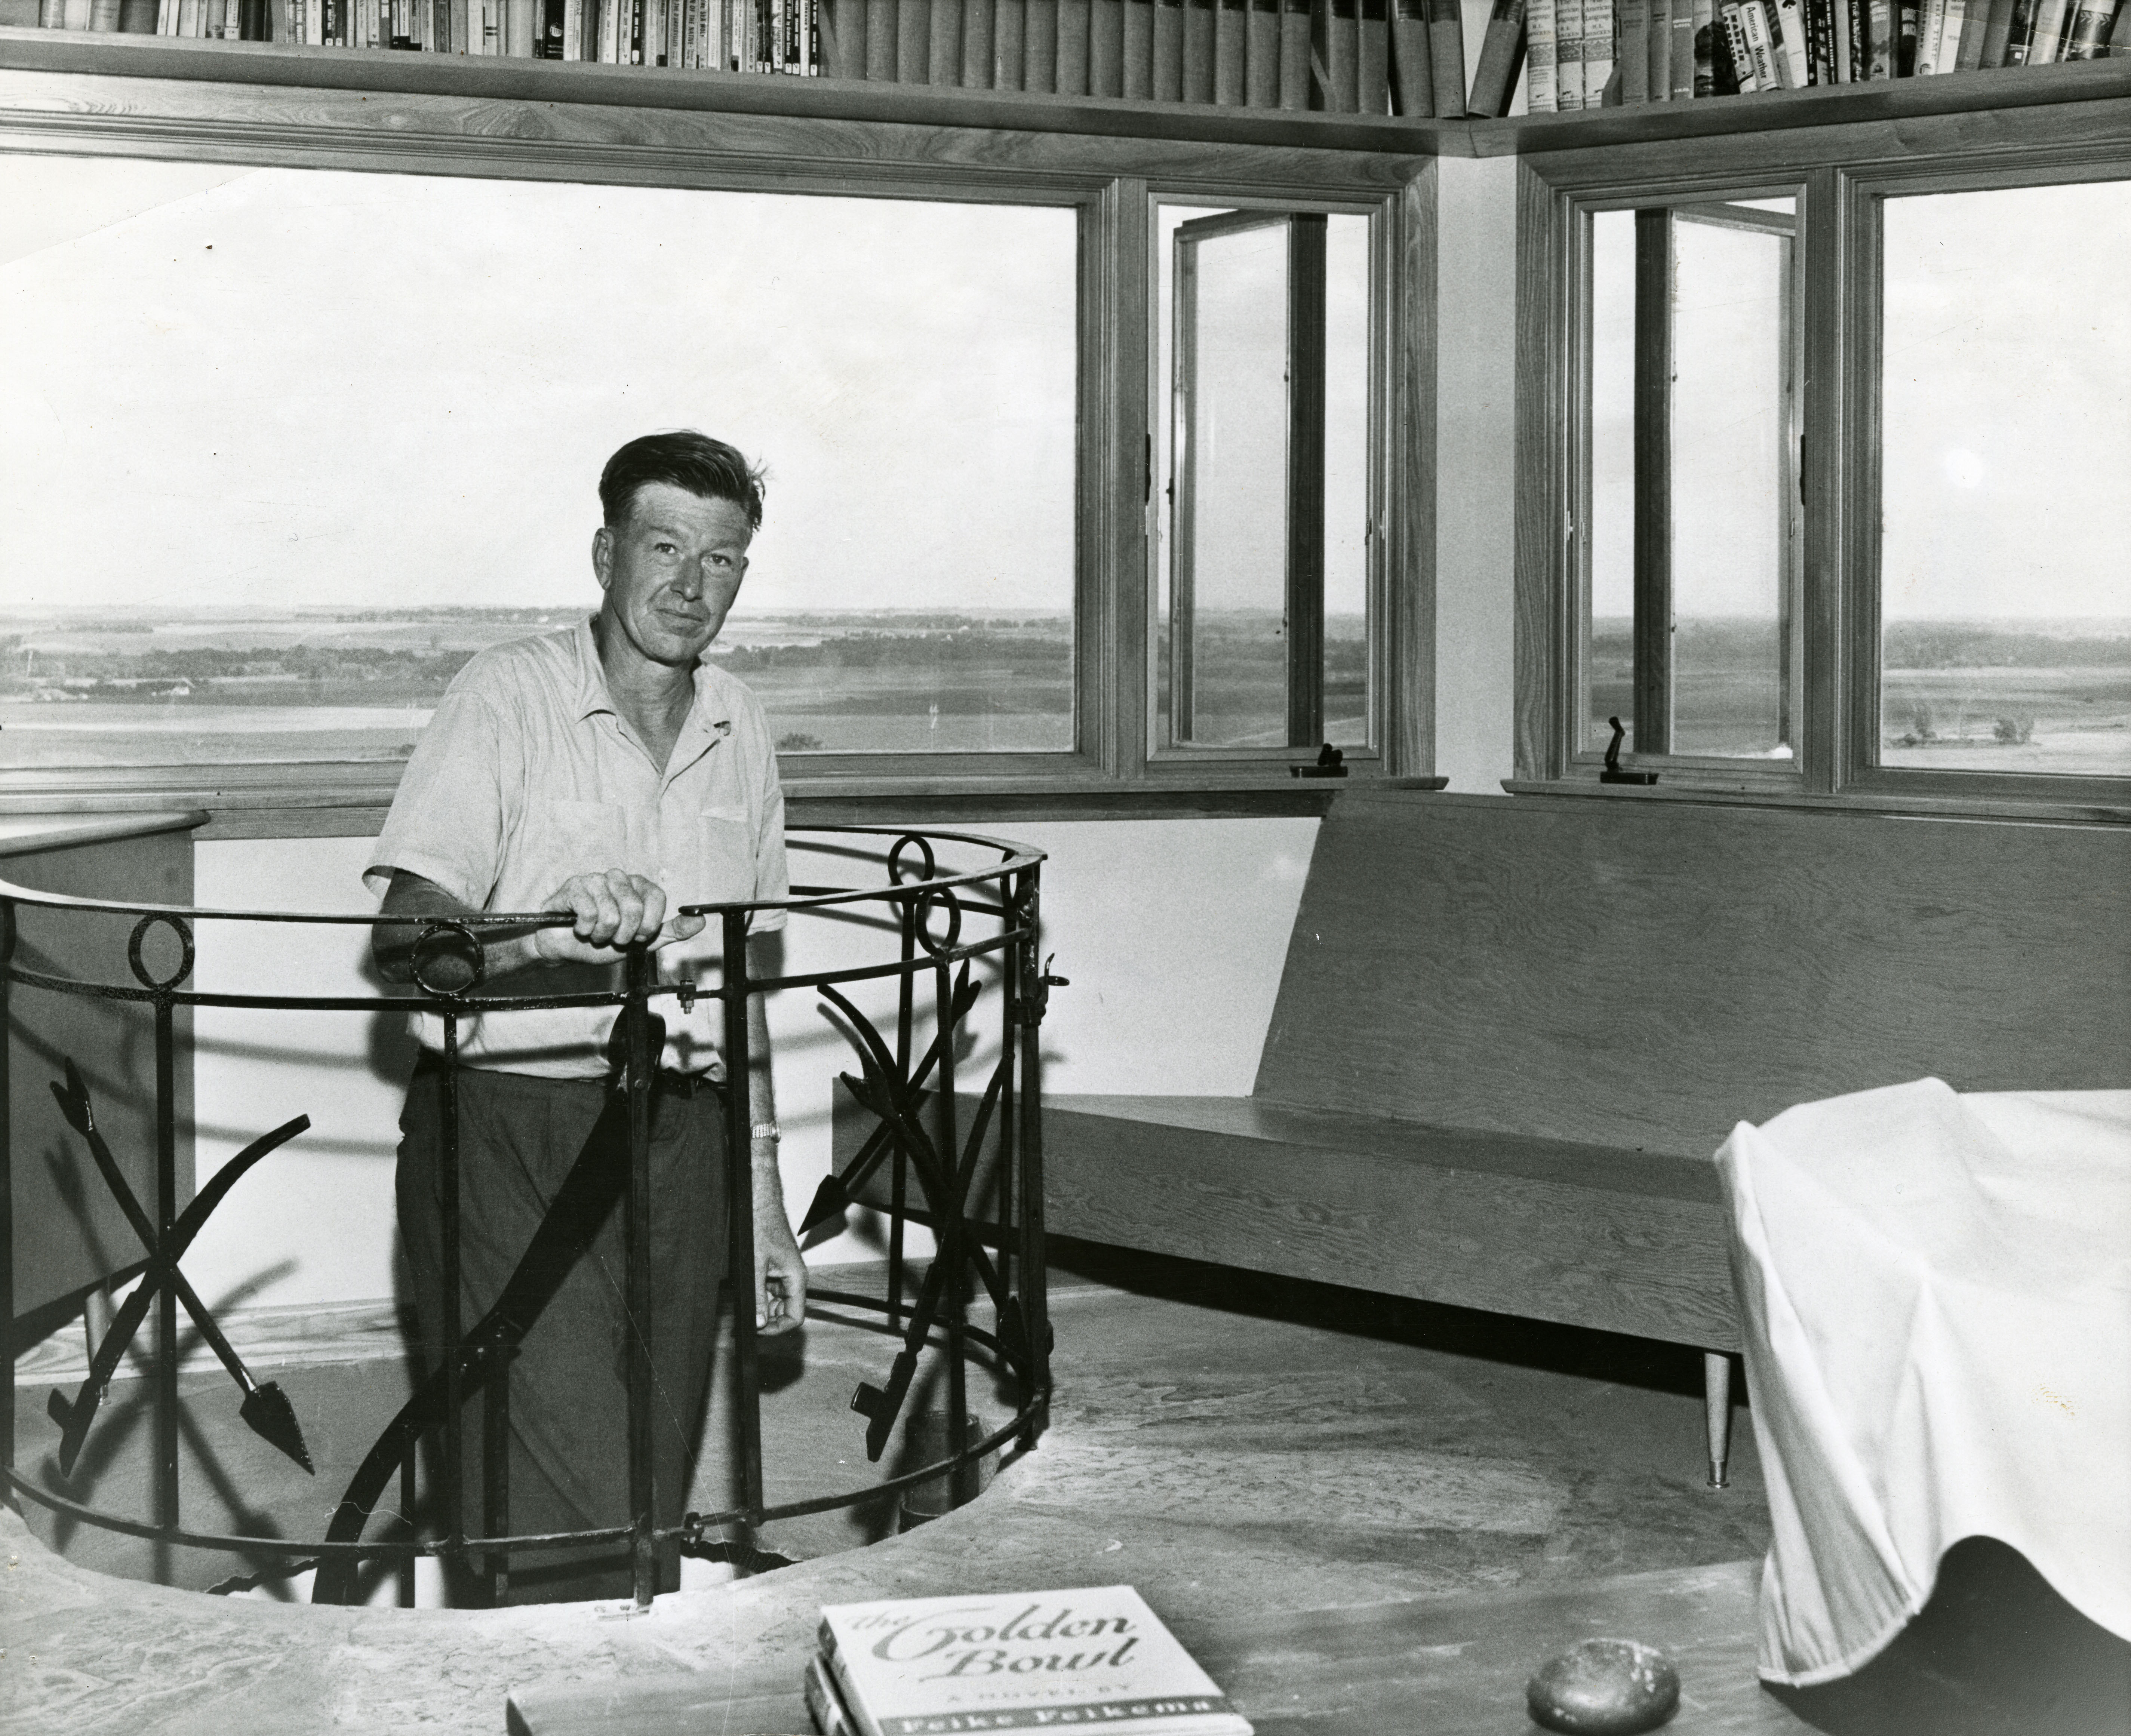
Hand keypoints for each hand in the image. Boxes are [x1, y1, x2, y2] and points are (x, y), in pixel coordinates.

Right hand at [531, 870, 703, 964]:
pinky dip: (584, 930)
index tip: (638, 937)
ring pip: (610, 914)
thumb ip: (672, 931)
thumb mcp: (643, 941)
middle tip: (613, 937)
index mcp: (638, 886)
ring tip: (595, 933)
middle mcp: (618, 878)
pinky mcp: (574, 886)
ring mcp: (595, 879)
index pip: (657, 898)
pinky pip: (588, 913)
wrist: (567, 949)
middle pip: (634, 908)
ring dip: (602, 935)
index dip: (648, 925)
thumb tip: (700, 921)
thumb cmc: (603, 941)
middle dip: (624, 934)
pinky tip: (580, 928)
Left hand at [754, 1196, 807, 1335]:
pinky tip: (747, 1293)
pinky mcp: (774, 1270)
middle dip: (768, 1320)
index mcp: (796, 1278)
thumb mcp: (755, 1266)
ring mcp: (784, 1274)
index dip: (777, 1328)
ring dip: (762, 1308)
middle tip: (748, 1321)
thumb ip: (758, 1296)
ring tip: (745, 1308)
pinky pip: (770, 1291)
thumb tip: (760, 1322)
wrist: (759, 1205)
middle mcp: (794, 1278)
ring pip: (776, 1303)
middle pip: (786, 1312)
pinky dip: (759, 1296)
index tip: (758, 1329)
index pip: (795, 1317)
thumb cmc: (761, 1226)